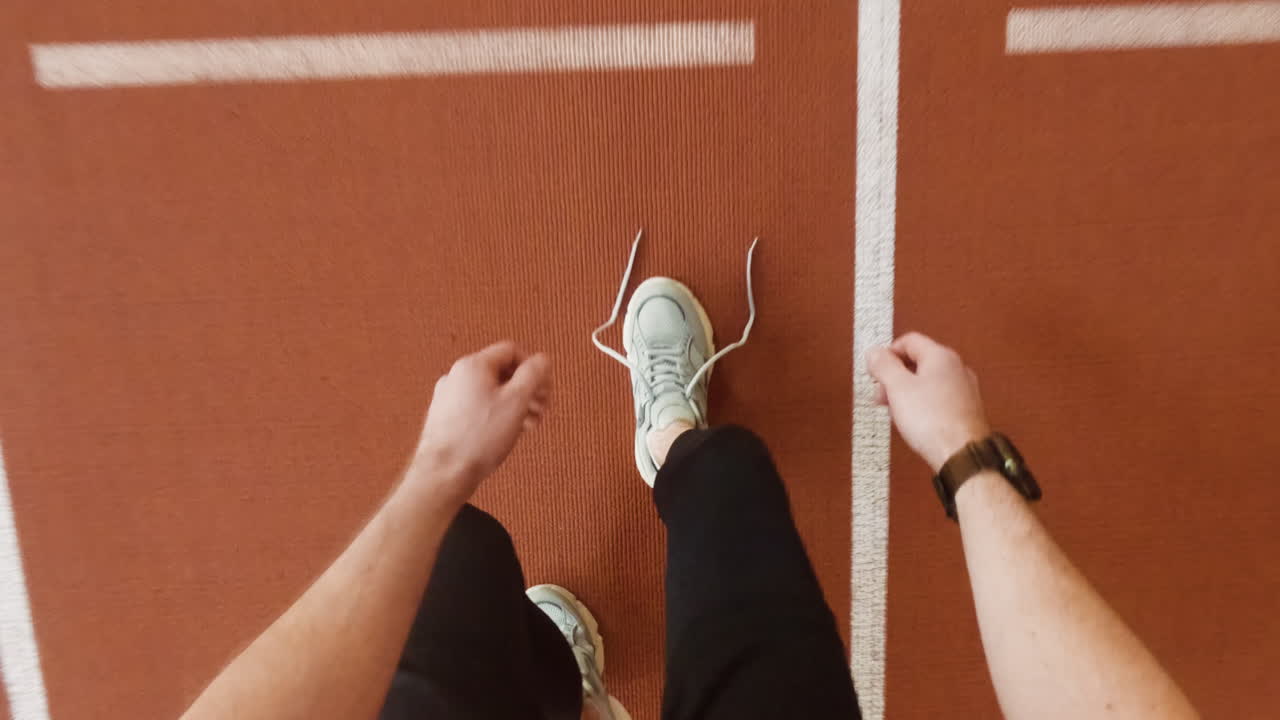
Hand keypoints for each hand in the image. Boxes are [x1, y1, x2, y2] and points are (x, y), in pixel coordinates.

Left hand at [412, 341, 550, 502]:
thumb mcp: (517, 401)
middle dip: (525, 390)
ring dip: (513, 404)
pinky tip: (503, 435)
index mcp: (473, 365)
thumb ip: (533, 374)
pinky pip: (476, 407)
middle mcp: (456, 375)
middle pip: (501, 372)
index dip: (533, 368)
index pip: (511, 351)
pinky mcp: (444, 417)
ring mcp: (447, 397)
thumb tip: (543, 359)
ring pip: (489, 391)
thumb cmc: (481, 437)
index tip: (543, 390)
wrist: (443, 473)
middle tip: (540, 411)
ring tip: (527, 427)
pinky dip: (494, 415)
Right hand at [867, 332, 989, 471]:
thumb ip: (883, 366)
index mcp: (940, 356)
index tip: (876, 370)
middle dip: (895, 376)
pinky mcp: (966, 409)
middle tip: (882, 394)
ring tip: (896, 411)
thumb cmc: (934, 421)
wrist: (961, 454)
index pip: (909, 341)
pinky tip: (915, 421)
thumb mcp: (897, 388)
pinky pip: (939, 398)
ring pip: (928, 381)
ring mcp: (964, 389)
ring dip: (907, 392)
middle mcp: (956, 368)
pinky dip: (923, 404)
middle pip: (919, 361)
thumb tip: (874, 352)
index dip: (887, 353)